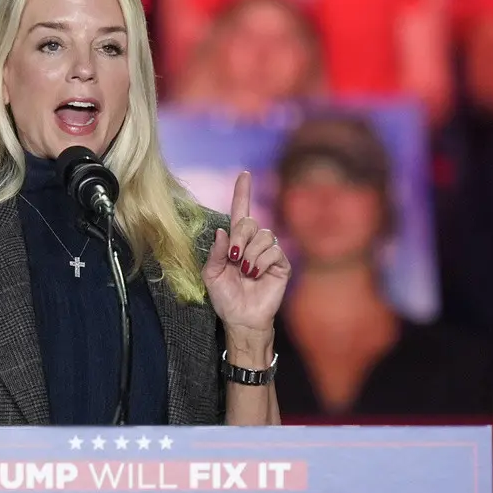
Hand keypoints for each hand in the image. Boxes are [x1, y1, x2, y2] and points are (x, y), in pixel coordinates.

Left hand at [201, 171, 290, 334]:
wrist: (240, 318)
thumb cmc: (225, 297)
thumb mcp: (211, 274)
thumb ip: (215, 252)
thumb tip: (222, 231)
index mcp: (236, 241)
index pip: (241, 211)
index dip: (242, 192)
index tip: (244, 174)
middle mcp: (254, 243)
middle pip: (251, 222)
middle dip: (239, 237)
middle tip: (233, 257)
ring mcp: (269, 253)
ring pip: (264, 236)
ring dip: (250, 253)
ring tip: (245, 271)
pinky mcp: (281, 264)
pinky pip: (273, 251)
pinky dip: (261, 262)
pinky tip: (255, 274)